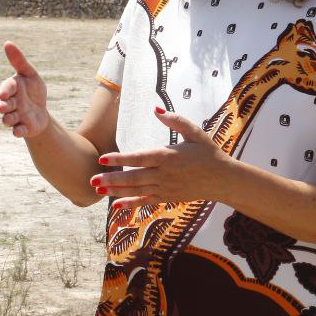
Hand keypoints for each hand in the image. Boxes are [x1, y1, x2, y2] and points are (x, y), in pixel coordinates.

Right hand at [0, 42, 50, 138]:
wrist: (40, 110)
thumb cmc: (33, 90)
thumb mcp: (30, 74)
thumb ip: (19, 61)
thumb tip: (7, 43)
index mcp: (12, 89)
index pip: (6, 88)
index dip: (5, 91)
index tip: (3, 94)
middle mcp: (11, 103)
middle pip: (5, 105)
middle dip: (3, 106)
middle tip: (2, 107)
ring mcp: (16, 117)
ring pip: (8, 119)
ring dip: (8, 119)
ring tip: (9, 119)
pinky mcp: (22, 128)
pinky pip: (18, 131)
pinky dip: (18, 131)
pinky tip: (19, 131)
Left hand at [89, 107, 231, 207]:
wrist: (224, 180)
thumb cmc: (209, 153)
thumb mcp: (195, 132)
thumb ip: (175, 120)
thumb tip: (155, 109)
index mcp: (168, 156)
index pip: (139, 157)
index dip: (120, 158)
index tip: (103, 158)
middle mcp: (164, 174)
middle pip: (133, 177)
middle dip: (111, 179)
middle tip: (92, 179)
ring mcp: (165, 188)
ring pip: (136, 190)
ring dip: (116, 190)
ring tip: (98, 190)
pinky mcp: (168, 197)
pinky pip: (146, 202)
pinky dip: (130, 204)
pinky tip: (116, 206)